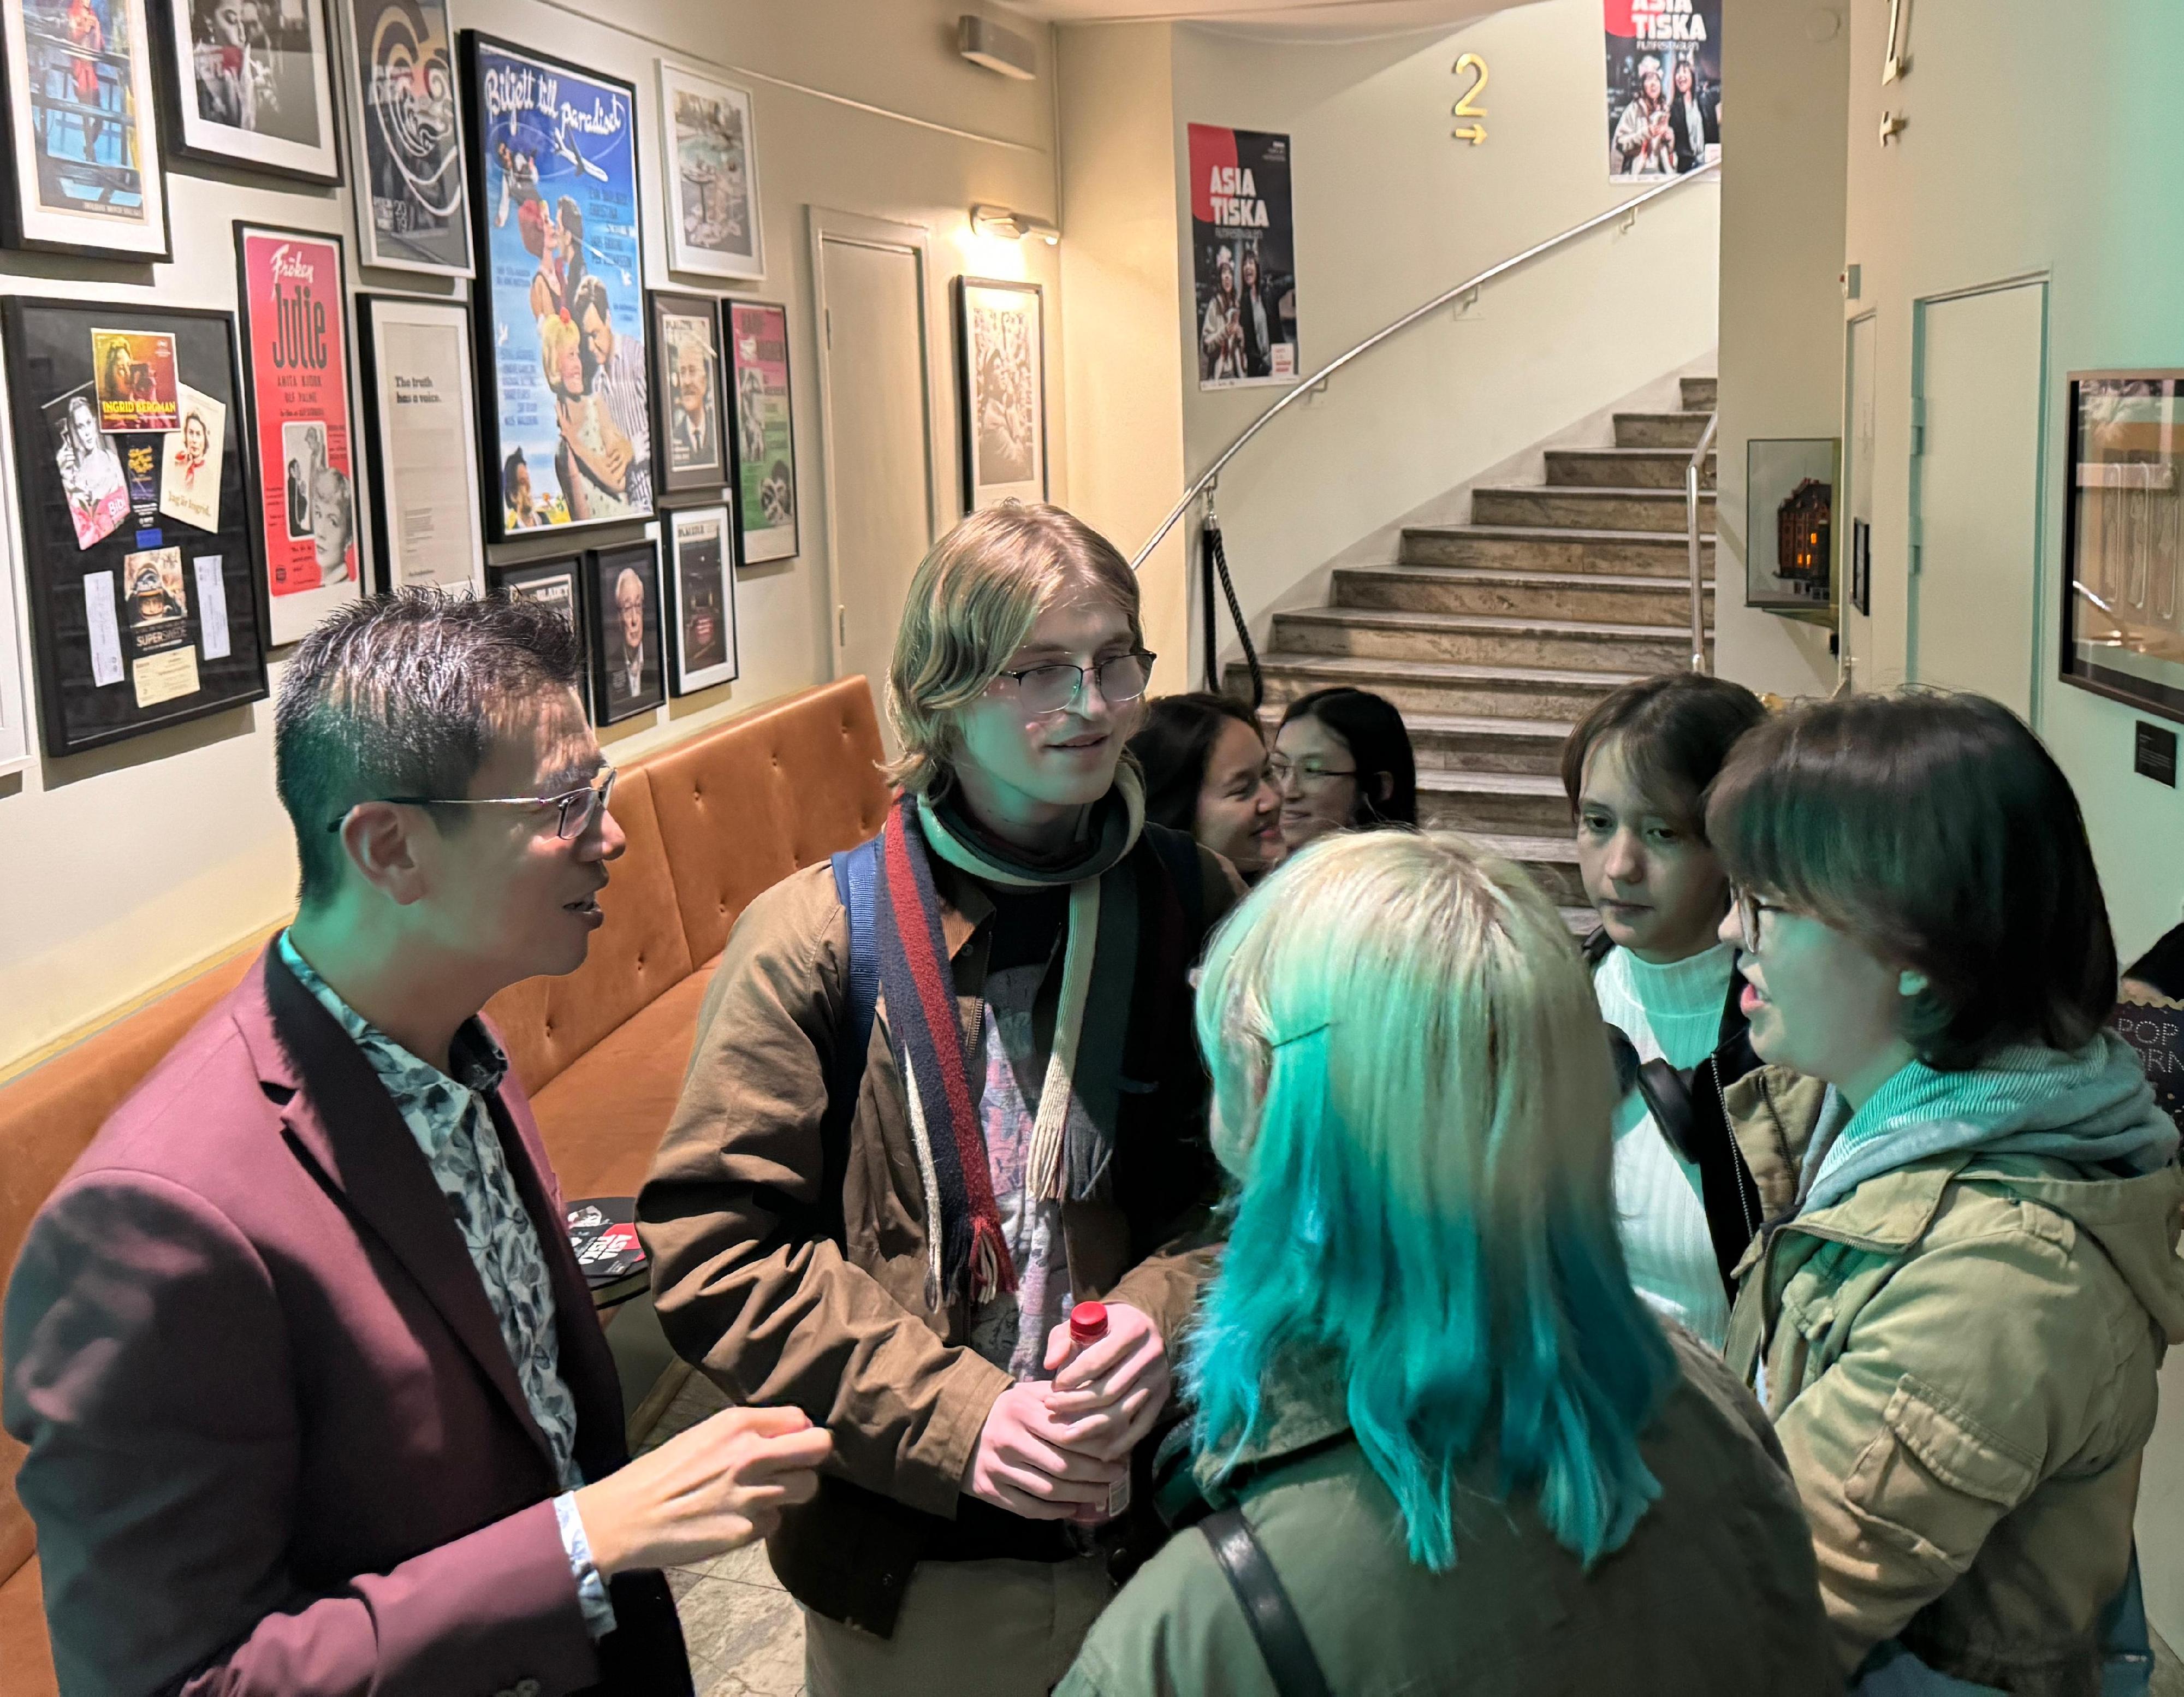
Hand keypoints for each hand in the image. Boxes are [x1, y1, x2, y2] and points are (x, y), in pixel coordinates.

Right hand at [574, 1404, 831, 1575]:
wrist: (626, 1517)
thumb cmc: (661, 1472)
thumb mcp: (703, 1435)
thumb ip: (747, 1431)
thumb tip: (794, 1431)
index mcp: (737, 1424)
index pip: (800, 1418)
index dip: (798, 1432)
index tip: (788, 1443)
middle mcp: (751, 1454)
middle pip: (818, 1448)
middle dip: (812, 1456)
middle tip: (796, 1466)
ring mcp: (753, 1494)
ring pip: (807, 1487)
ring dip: (791, 1491)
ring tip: (762, 1495)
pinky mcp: (747, 1530)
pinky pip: (776, 1521)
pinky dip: (763, 1521)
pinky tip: (737, 1519)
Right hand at [962, 1379, 1125, 1521]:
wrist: (959, 1426)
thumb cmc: (1007, 1409)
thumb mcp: (1030, 1393)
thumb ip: (1062, 1397)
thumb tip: (1101, 1404)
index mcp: (1021, 1411)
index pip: (1068, 1435)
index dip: (1097, 1448)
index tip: (1119, 1453)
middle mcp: (1007, 1440)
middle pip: (1062, 1466)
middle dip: (1096, 1475)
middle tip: (1118, 1476)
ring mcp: (997, 1468)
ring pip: (1048, 1491)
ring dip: (1081, 1496)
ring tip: (1102, 1493)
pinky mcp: (989, 1490)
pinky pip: (1029, 1508)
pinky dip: (1055, 1512)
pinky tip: (1072, 1507)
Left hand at [1042, 1303, 1169, 1464]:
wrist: (1142, 1327)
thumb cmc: (1104, 1326)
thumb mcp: (1082, 1321)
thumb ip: (1062, 1339)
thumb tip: (1049, 1364)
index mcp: (1132, 1329)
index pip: (1098, 1360)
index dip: (1072, 1377)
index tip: (1052, 1388)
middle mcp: (1151, 1354)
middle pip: (1110, 1389)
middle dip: (1076, 1403)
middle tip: (1050, 1409)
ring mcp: (1160, 1378)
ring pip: (1123, 1410)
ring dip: (1092, 1425)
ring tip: (1066, 1434)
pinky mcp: (1163, 1396)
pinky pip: (1143, 1425)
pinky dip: (1122, 1442)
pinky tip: (1101, 1453)